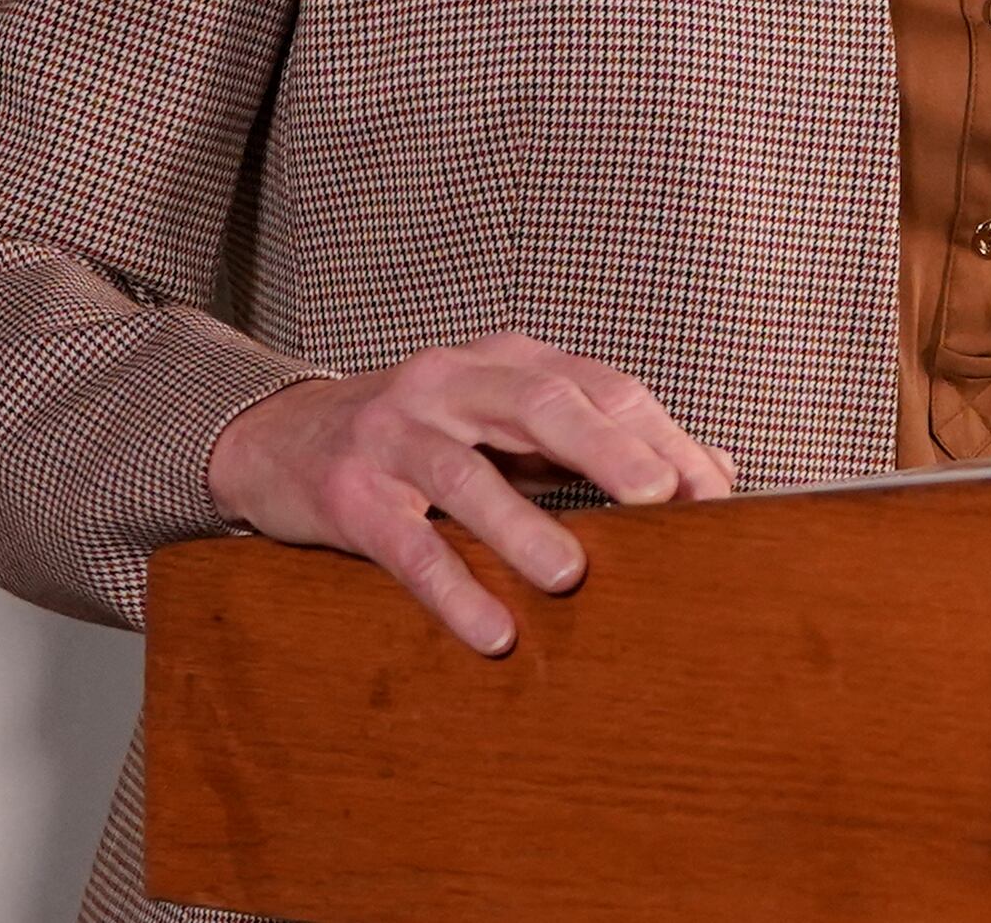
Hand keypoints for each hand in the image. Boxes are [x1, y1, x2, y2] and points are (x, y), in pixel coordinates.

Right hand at [204, 333, 735, 654]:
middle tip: (662, 500)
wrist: (276, 436)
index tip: (714, 489)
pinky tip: (492, 631)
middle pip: (541, 405)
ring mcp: (394, 435)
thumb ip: (597, 438)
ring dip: (524, 527)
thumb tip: (714, 468)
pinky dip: (453, 588)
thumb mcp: (506, 419)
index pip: (599, 386)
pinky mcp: (348, 495)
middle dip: (609, 451)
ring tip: (573, 574)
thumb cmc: (421, 432)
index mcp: (505, 359)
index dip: (661, 434)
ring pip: (468, 476)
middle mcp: (452, 382)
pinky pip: (405, 545)